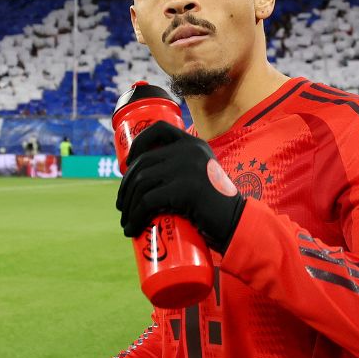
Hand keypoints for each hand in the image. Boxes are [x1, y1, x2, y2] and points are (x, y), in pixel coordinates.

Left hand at [116, 122, 245, 251]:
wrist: (236, 221)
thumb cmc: (216, 204)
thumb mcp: (202, 175)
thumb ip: (184, 169)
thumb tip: (146, 178)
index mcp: (194, 143)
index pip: (159, 129)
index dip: (138, 144)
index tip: (127, 166)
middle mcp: (189, 150)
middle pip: (143, 162)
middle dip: (126, 186)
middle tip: (122, 206)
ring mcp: (187, 168)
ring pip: (142, 183)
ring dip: (128, 205)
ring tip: (126, 221)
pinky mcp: (184, 189)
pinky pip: (148, 201)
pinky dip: (135, 216)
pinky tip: (131, 227)